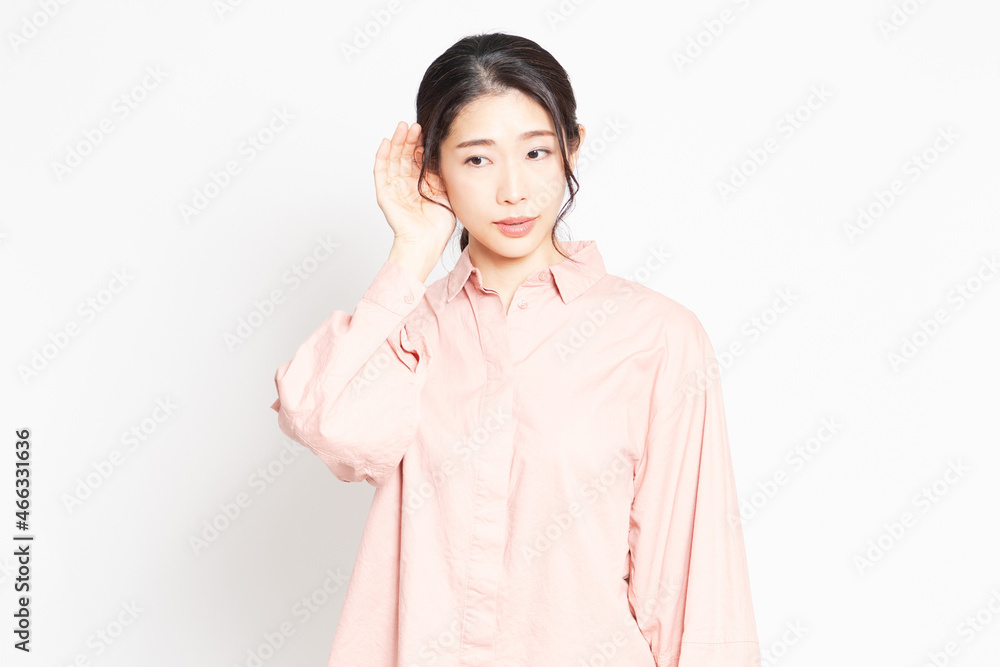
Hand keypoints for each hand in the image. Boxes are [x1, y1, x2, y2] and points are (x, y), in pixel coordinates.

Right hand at [374, 121, 455, 249]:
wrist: (427, 242)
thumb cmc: (438, 225)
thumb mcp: (445, 193)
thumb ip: (441, 175)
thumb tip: (441, 154)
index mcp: (420, 184)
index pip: (418, 159)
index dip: (420, 144)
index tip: (427, 131)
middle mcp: (406, 184)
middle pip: (405, 156)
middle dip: (409, 139)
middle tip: (415, 125)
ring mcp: (394, 188)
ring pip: (393, 159)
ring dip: (397, 142)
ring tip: (402, 127)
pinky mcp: (384, 194)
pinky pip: (380, 172)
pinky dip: (382, 156)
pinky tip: (387, 142)